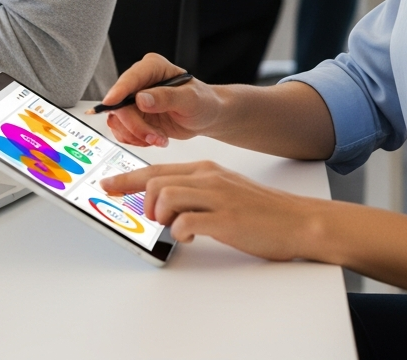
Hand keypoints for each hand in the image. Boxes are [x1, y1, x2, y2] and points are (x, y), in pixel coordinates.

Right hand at [100, 53, 229, 147]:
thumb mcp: (190, 99)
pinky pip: (123, 131)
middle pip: (120, 104)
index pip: (130, 79)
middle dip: (136, 125)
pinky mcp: (135, 117)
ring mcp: (134, 100)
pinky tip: (155, 139)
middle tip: (156, 137)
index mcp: (152, 67)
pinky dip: (137, 140)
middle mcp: (139, 82)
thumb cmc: (203, 102)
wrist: (206, 116)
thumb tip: (141, 99)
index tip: (110, 104)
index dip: (118, 91)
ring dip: (137, 135)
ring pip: (118, 120)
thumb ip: (166, 97)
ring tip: (159, 139)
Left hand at [101, 160, 313, 256]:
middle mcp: (208, 178)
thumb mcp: (224, 189)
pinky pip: (187, 222)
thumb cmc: (260, 209)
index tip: (108, 185)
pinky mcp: (226, 219)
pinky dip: (181, 231)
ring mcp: (217, 197)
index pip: (157, 169)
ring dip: (161, 216)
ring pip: (166, 196)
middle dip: (140, 199)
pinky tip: (192, 236)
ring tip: (173, 227)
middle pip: (155, 180)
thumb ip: (195, 192)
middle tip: (148, 217)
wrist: (297, 220)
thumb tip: (164, 204)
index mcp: (205, 169)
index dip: (127, 178)